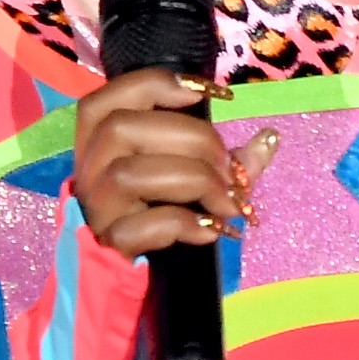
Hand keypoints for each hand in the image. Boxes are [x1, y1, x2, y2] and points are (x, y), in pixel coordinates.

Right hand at [73, 69, 279, 261]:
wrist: (128, 275)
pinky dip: (185, 223)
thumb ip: (226, 159)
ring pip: (130, 174)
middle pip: (123, 128)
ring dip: (194, 181)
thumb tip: (269, 139)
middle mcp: (89, 169)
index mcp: (101, 141)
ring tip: (227, 203)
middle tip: (230, 168)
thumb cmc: (160, 213)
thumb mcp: (191, 178)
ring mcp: (97, 207)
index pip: (110, 96)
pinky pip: (144, 225)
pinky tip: (210, 229)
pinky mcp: (111, 244)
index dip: (157, 84)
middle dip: (192, 139)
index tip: (212, 94)